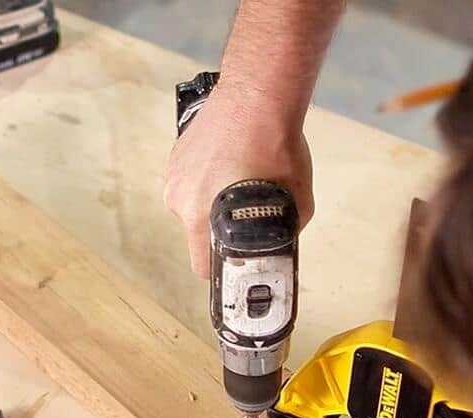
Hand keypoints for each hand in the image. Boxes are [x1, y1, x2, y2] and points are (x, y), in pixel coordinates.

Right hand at [164, 78, 313, 277]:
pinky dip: (207, 178)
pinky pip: (191, 180)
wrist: (257, 95)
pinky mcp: (176, 155)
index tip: (234, 262)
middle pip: (198, 233)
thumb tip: (284, 243)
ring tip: (239, 179)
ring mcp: (174, 176)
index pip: (201, 265)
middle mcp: (179, 200)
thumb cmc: (275, 145)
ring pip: (193, 205)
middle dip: (220, 228)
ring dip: (212, 201)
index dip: (221, 268)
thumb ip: (286, 230)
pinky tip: (229, 162)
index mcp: (199, 217)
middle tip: (247, 208)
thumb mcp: (298, 201)